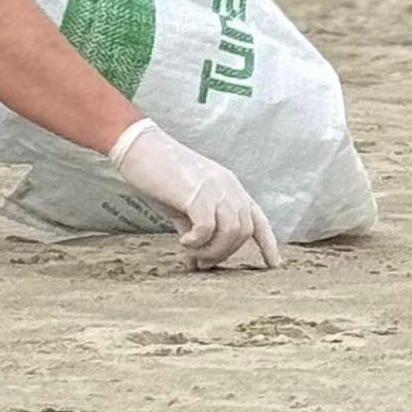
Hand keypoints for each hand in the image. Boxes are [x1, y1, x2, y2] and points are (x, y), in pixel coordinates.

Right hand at [108, 119, 280, 271]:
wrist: (139, 148)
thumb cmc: (158, 175)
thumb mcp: (183, 207)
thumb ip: (196, 231)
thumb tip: (196, 263)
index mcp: (230, 187)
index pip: (257, 218)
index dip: (268, 243)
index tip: (273, 264)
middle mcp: (229, 186)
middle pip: (244, 231)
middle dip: (224, 253)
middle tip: (200, 262)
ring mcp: (215, 188)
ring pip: (231, 232)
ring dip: (212, 250)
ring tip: (191, 253)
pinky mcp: (198, 192)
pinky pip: (208, 227)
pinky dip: (197, 241)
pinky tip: (183, 241)